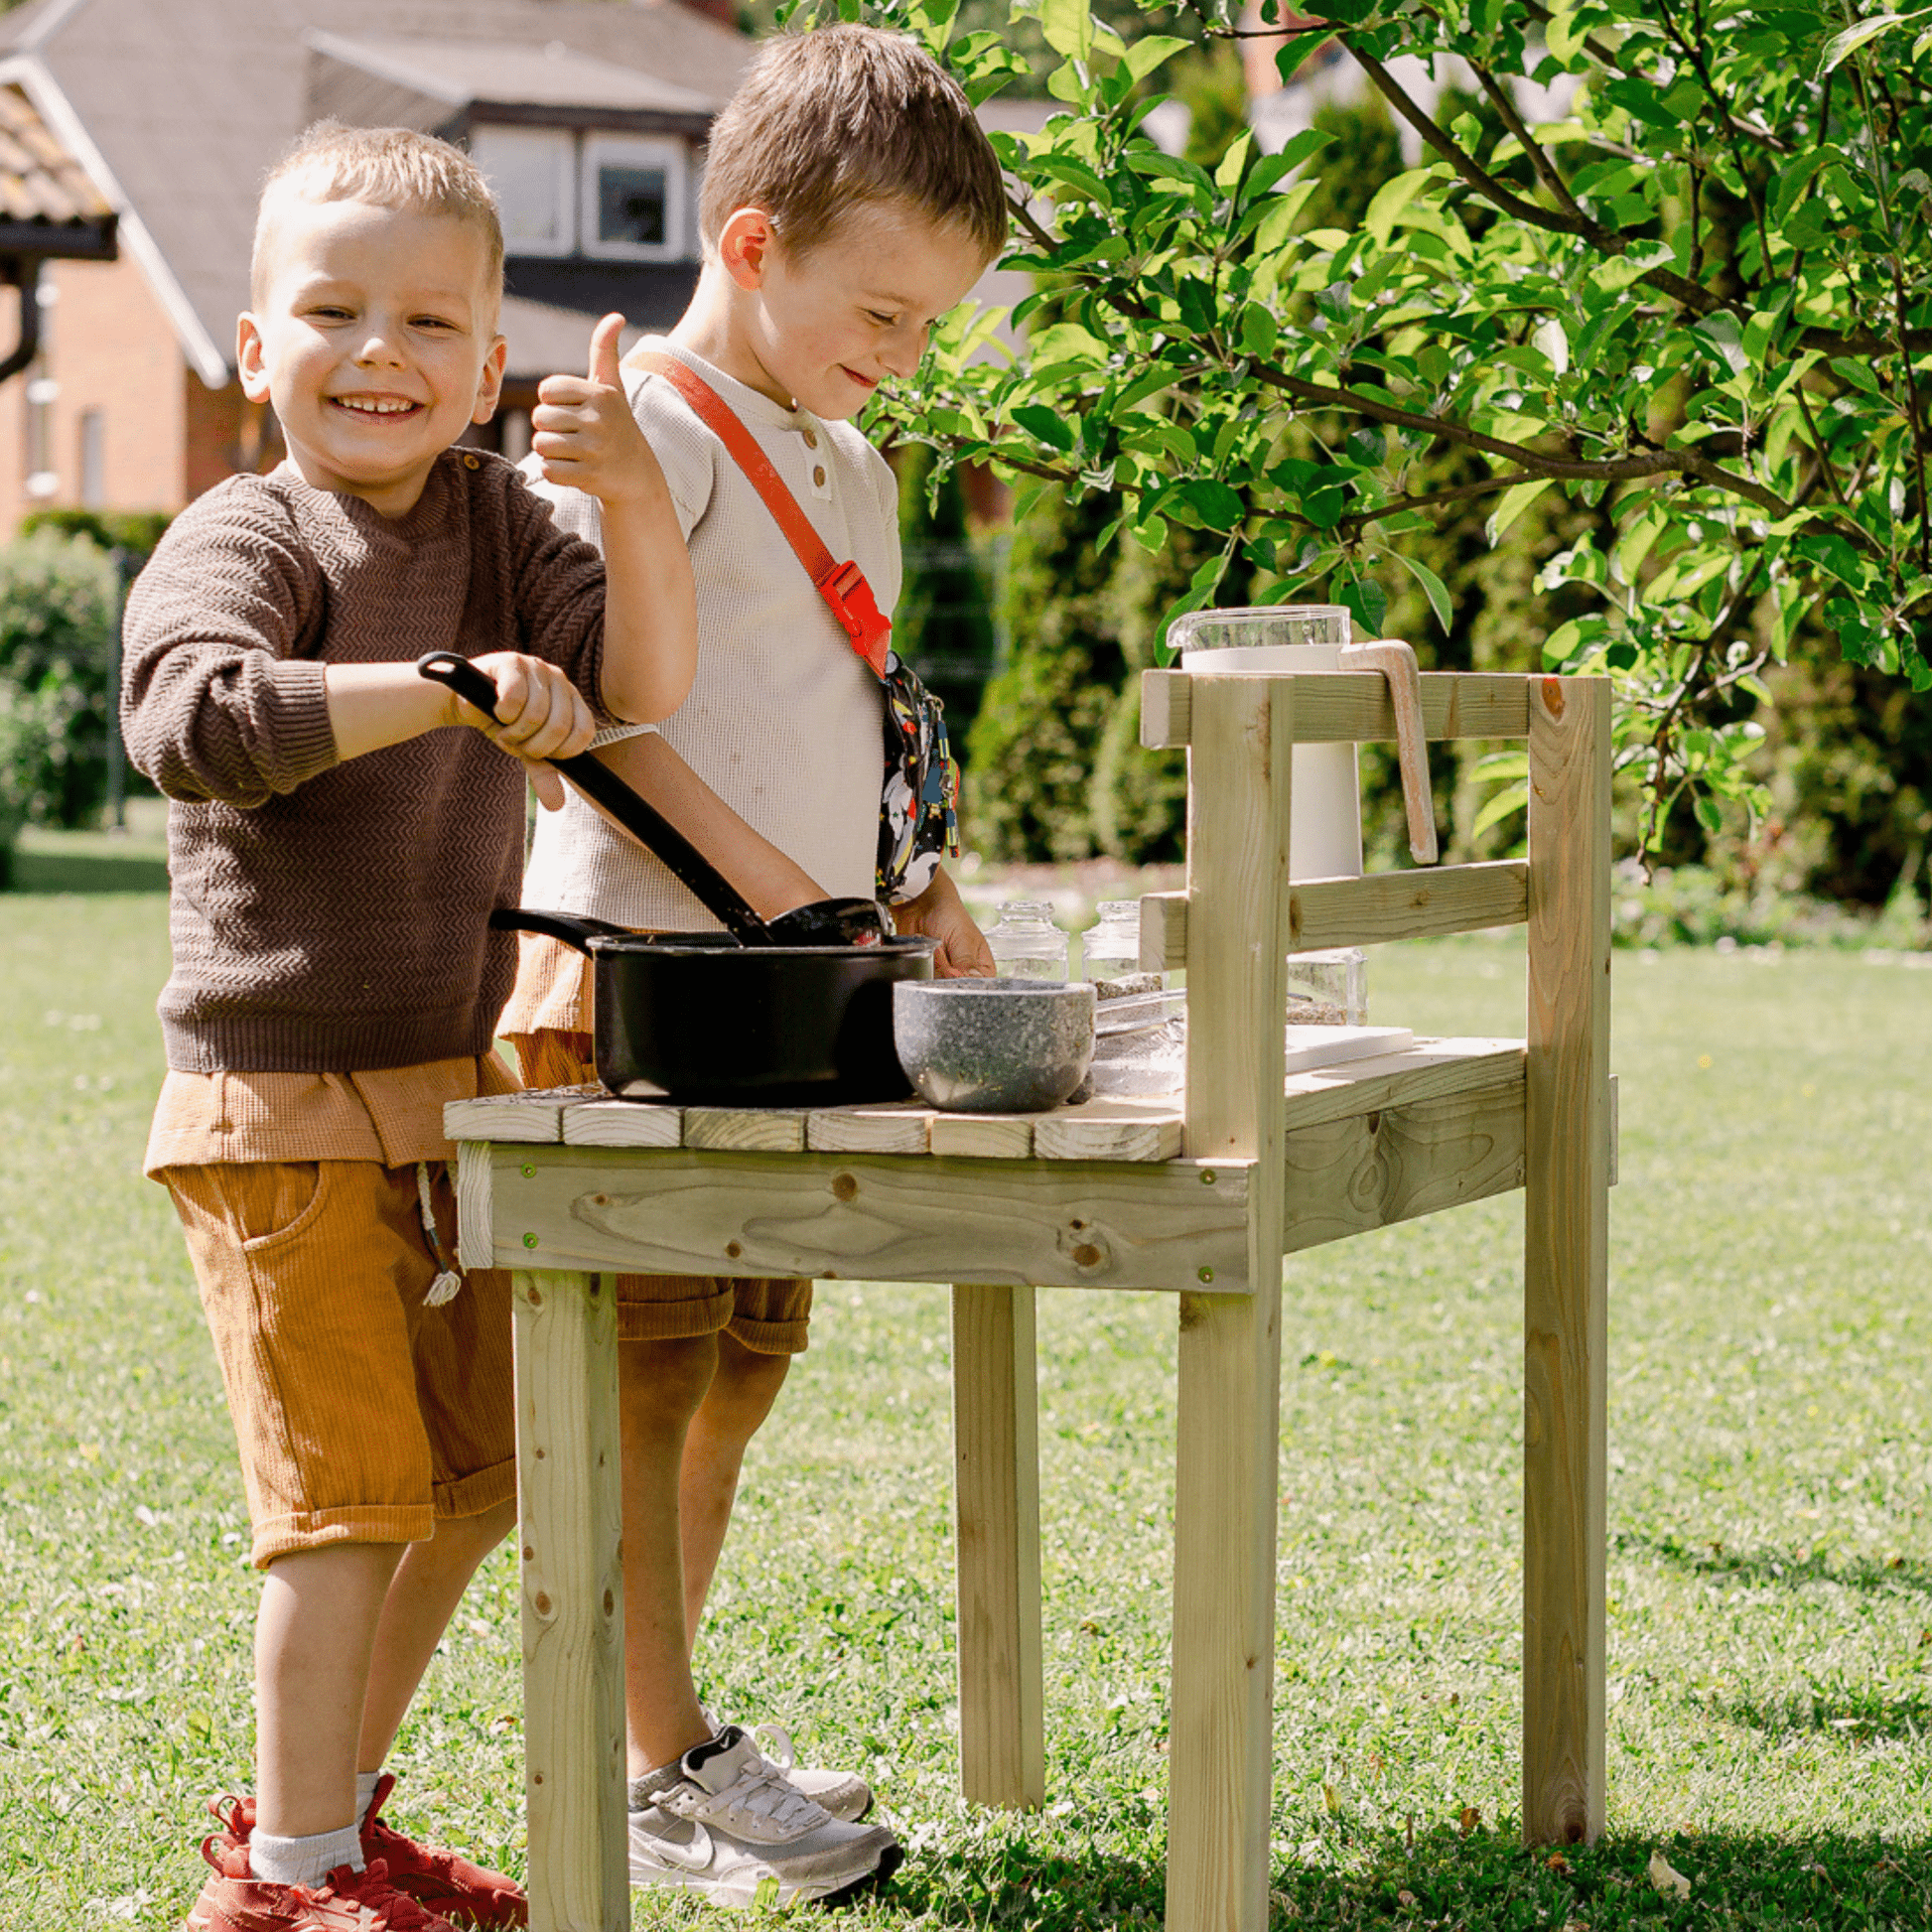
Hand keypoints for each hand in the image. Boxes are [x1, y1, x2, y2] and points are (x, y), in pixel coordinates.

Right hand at [448, 651, 593, 809]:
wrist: (463, 702)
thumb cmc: (502, 723)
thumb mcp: (525, 749)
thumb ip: (544, 773)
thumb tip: (556, 806)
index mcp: (571, 699)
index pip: (584, 732)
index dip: (560, 751)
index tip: (537, 752)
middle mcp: (559, 679)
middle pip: (559, 726)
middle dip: (532, 745)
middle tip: (515, 741)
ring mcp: (537, 667)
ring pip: (535, 715)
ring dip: (513, 732)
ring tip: (503, 727)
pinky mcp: (512, 661)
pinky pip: (515, 698)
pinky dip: (502, 714)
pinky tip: (495, 710)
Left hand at [530, 314, 663, 507]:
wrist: (638, 476)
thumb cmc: (617, 425)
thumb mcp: (613, 388)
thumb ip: (605, 351)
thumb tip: (616, 316)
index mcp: (600, 394)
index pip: (546, 390)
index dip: (552, 403)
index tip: (573, 411)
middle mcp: (599, 419)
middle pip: (539, 418)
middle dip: (549, 429)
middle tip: (572, 436)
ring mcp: (595, 449)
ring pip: (541, 444)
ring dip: (550, 452)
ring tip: (573, 453)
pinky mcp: (590, 476)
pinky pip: (549, 470)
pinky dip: (556, 472)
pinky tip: (575, 469)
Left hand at [892, 866, 994, 977]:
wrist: (920, 902)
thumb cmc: (949, 914)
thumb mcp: (963, 938)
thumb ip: (966, 963)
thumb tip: (966, 981)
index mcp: (981, 963)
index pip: (980, 984)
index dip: (966, 980)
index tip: (954, 969)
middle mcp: (964, 969)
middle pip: (956, 986)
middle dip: (946, 972)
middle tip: (943, 952)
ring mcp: (944, 970)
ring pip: (939, 984)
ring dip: (934, 968)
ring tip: (935, 947)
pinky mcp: (927, 968)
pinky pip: (924, 978)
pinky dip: (922, 967)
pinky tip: (925, 952)